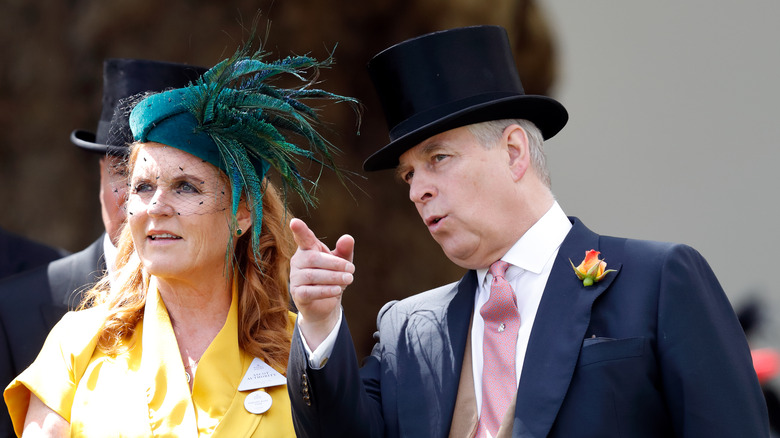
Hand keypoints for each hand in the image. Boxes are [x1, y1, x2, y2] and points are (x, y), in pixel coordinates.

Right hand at [289, 218, 354, 349]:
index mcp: (307, 249)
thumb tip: (348, 238)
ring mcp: (295, 278)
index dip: (299, 230)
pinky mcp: (297, 294)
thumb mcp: (342, 262)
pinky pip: (310, 291)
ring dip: (333, 277)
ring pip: (312, 275)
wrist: (325, 304)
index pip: (303, 238)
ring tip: (349, 279)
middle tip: (352, 269)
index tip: (294, 222)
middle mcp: (297, 261)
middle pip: (313, 258)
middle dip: (335, 264)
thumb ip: (344, 250)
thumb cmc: (332, 276)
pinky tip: (337, 290)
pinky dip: (325, 290)